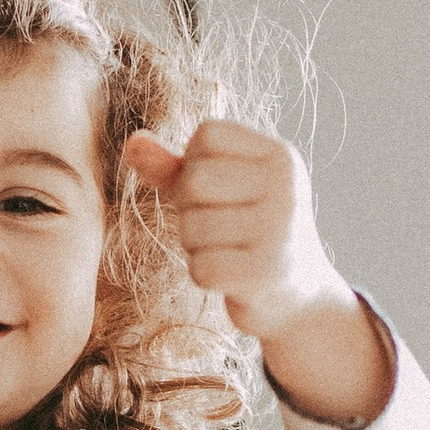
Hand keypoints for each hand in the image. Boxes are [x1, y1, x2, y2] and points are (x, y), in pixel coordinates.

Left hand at [124, 118, 390, 424]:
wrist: (297, 294)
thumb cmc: (247, 231)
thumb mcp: (217, 189)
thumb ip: (174, 165)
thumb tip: (132, 142)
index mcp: (280, 155)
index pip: (207, 135)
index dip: (194, 164)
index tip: (222, 191)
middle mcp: (286, 187)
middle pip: (194, 179)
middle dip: (190, 207)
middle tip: (219, 227)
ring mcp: (280, 230)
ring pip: (192, 226)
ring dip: (195, 245)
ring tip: (227, 251)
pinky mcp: (266, 273)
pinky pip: (201, 268)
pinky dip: (204, 275)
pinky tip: (230, 277)